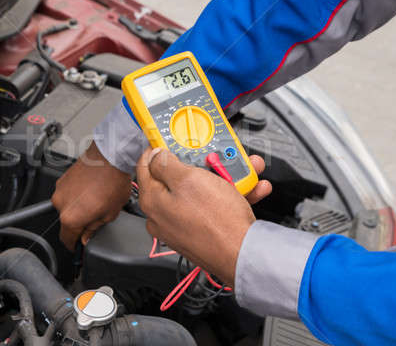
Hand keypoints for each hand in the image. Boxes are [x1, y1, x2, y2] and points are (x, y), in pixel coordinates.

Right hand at [53, 141, 131, 249]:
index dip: (74, 246)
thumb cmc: (113, 181)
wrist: (110, 156)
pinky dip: (77, 196)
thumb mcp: (110, 213)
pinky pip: (68, 194)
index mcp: (71, 217)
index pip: (67, 240)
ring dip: (78, 208)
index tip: (79, 246)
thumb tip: (87, 235)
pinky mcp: (62, 179)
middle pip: (67, 223)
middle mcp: (61, 204)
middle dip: (80, 223)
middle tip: (96, 218)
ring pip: (67, 207)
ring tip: (96, 200)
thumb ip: (95, 228)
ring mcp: (60, 190)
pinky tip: (92, 190)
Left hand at [136, 148, 271, 288]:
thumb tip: (156, 155)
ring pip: (201, 192)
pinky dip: (231, 196)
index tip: (170, 140)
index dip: (158, 148)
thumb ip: (167, 164)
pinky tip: (249, 190)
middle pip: (177, 178)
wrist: (243, 255)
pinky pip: (213, 207)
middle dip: (202, 163)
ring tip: (243, 172)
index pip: (146, 166)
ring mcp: (182, 225)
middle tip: (216, 156)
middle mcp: (163, 215)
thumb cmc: (216, 221)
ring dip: (224, 178)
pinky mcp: (201, 233)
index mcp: (152, 200)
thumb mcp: (189, 179)